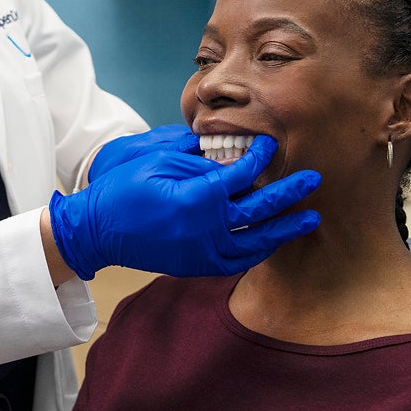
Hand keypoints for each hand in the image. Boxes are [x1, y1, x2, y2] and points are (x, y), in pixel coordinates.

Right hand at [49, 135, 319, 279]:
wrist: (97, 231)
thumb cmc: (122, 190)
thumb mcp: (155, 161)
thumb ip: (194, 158)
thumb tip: (225, 152)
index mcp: (195, 197)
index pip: (240, 174)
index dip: (259, 158)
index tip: (271, 145)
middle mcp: (206, 228)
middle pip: (260, 210)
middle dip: (289, 194)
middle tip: (314, 180)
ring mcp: (203, 252)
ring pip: (257, 242)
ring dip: (285, 228)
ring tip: (309, 218)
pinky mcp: (197, 265)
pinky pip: (239, 261)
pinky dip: (260, 250)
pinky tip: (274, 241)